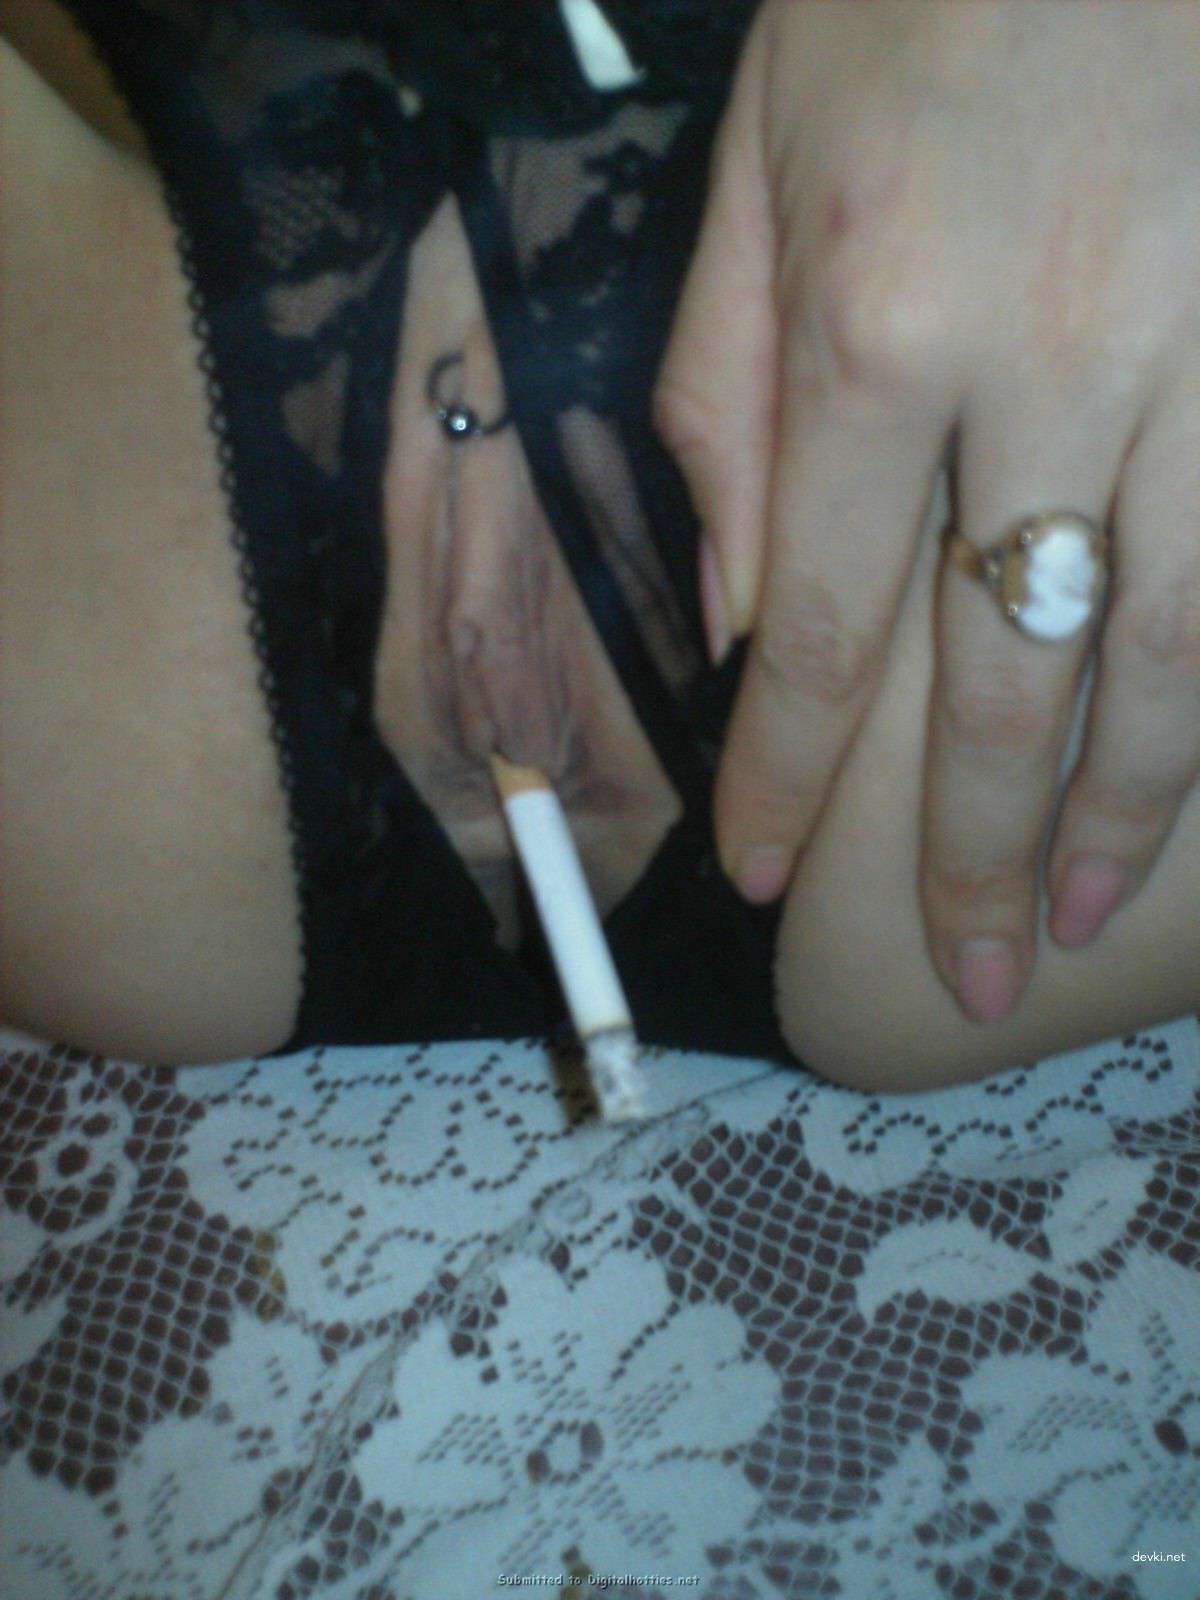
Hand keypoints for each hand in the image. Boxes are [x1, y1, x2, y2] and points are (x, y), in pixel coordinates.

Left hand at [656, 0, 1199, 1024]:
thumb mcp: (759, 155)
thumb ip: (730, 390)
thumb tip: (742, 604)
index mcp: (875, 328)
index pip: (823, 629)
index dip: (792, 781)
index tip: (765, 884)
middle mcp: (1046, 367)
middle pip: (1004, 680)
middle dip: (982, 853)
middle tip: (977, 978)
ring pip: (1177, 643)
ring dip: (1137, 807)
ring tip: (1098, 918)